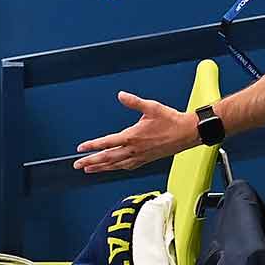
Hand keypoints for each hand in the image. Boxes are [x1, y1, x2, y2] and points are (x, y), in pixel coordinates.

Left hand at [73, 91, 199, 172]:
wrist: (188, 133)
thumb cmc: (171, 120)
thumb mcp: (151, 107)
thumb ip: (134, 102)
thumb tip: (121, 95)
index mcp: (133, 137)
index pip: (107, 143)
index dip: (92, 146)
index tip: (80, 149)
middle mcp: (134, 149)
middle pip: (108, 158)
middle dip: (91, 161)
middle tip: (77, 164)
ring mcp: (140, 156)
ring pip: (116, 165)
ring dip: (101, 167)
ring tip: (88, 169)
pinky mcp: (146, 160)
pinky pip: (127, 166)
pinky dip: (116, 168)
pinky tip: (111, 168)